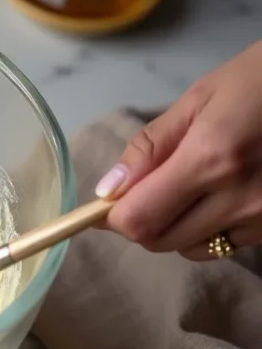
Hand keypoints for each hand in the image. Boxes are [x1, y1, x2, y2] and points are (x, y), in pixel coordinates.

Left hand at [95, 41, 261, 259]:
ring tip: (190, 187)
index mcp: (212, 158)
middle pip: (160, 241)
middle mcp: (241, 197)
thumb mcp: (201, 99)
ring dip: (175, 227)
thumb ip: (150, 148)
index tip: (107, 202)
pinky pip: (226, 244)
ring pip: (192, 249)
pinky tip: (222, 194)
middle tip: (148, 189)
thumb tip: (108, 190)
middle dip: (141, 222)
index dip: (113, 217)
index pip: (139, 220)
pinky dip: (210, 228)